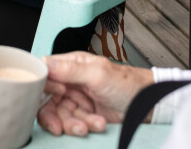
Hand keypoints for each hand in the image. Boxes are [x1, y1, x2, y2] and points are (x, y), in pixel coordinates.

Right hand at [37, 52, 154, 136]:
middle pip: (47, 99)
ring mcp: (76, 98)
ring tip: (89, 125)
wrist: (144, 104)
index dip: (46, 86)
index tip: (57, 94)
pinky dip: (84, 126)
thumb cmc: (126, 83)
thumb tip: (46, 63)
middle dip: (54, 115)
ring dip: (73, 124)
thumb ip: (71, 70)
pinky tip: (97, 123)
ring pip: (59, 115)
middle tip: (60, 125)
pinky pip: (72, 123)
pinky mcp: (83, 114)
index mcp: (72, 64)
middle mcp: (71, 81)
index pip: (46, 73)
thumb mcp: (97, 74)